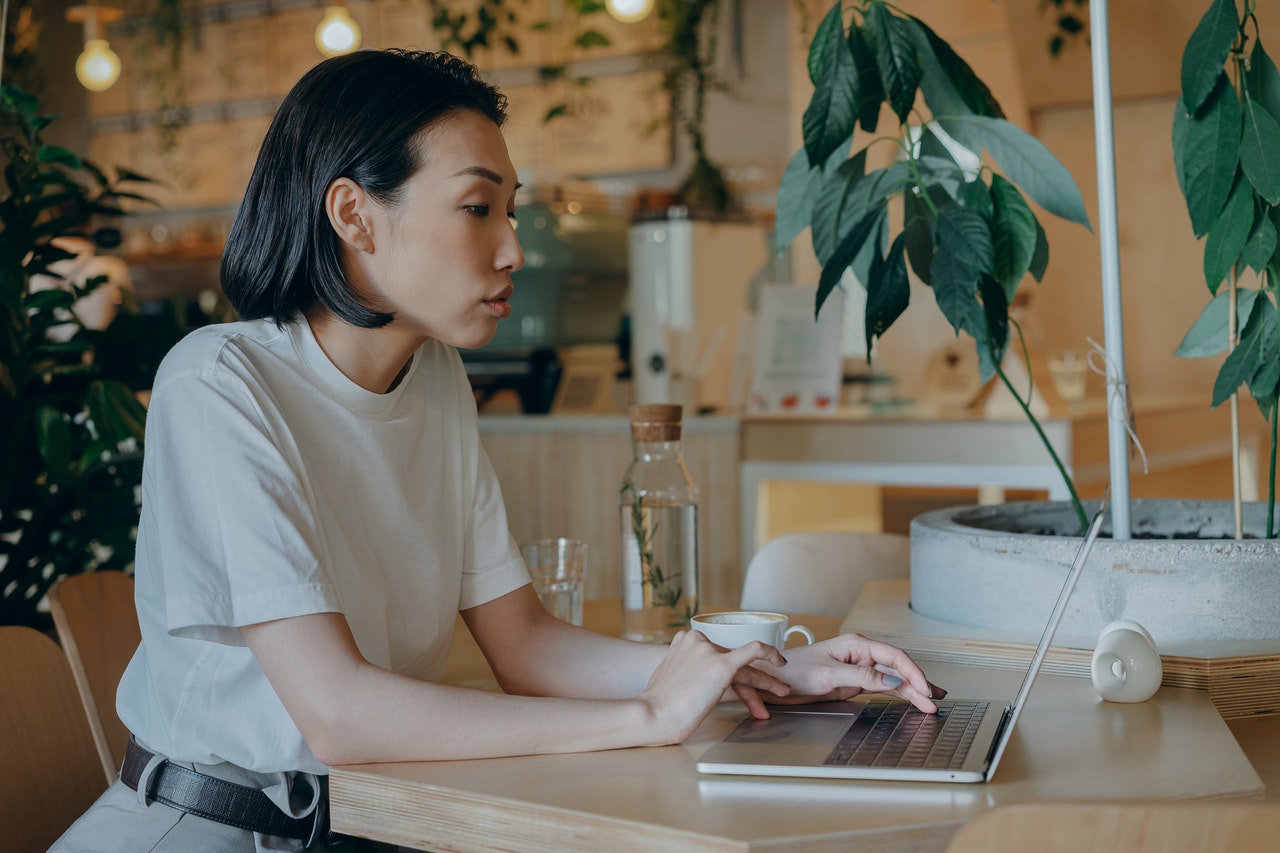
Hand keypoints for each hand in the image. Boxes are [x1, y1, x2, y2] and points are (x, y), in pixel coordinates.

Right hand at [637, 630, 790, 744]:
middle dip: (750, 683)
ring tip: (780, 692)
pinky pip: (754, 651)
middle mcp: (698, 641)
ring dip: (765, 682)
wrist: (654, 714)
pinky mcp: (722, 664)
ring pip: (746, 666)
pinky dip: (770, 653)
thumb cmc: (658, 704)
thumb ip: (684, 669)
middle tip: (767, 693)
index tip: (740, 688)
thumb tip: (696, 677)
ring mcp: (710, 651)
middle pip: (733, 663)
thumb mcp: (667, 676)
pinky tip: (780, 662)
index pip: (717, 657)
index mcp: (685, 641)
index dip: (732, 676)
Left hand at [747, 633, 942, 713]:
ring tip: (932, 703)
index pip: (893, 656)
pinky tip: (913, 698)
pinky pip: (883, 686)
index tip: (924, 688)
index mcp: (856, 644)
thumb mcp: (828, 674)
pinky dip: (899, 693)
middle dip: (919, 682)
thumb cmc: (795, 671)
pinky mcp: (856, 681)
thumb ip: (861, 676)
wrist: (775, 681)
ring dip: (913, 690)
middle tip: (935, 700)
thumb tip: (891, 680)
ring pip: (894, 678)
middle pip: (898, 667)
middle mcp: (861, 653)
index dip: (912, 672)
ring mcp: (860, 667)